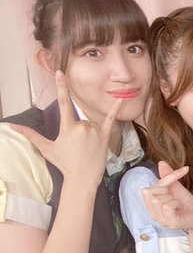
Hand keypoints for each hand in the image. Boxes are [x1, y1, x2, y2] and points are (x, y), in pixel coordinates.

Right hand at [10, 70, 119, 189]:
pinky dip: (115, 109)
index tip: (60, 73)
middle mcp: (82, 126)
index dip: (61, 87)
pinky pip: (111, 119)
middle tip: (78, 147)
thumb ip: (31, 135)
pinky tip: (121, 100)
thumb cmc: (64, 163)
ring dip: (89, 132)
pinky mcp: (105, 136)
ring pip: (91, 124)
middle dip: (78, 131)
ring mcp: (95, 130)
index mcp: (68, 127)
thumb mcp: (46, 148)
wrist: (82, 178)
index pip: (63, 102)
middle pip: (80, 120)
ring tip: (87, 148)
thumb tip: (12, 127)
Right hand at [142, 161, 192, 230]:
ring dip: (172, 198)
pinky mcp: (171, 224)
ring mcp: (162, 221)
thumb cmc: (187, 203)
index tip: (182, 172)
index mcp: (152, 207)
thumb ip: (168, 176)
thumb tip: (161, 163)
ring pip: (158, 200)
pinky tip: (180, 208)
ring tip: (178, 204)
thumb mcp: (176, 187)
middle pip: (149, 193)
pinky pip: (167, 206)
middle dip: (165, 190)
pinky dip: (176, 203)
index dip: (165, 179)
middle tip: (175, 198)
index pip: (147, 189)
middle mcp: (154, 215)